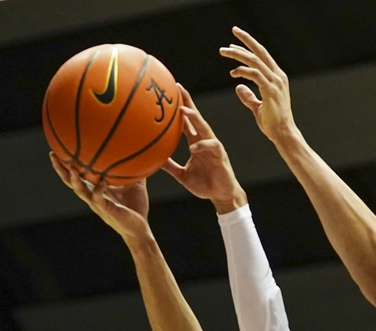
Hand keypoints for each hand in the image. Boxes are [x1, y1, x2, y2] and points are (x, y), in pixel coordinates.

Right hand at [49, 153, 150, 242]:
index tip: (57, 150)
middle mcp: (92, 196)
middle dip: (61, 170)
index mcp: (95, 189)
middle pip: (71, 182)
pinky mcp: (107, 210)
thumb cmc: (135, 207)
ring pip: (81, 192)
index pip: (77, 176)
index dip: (66, 165)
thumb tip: (139, 154)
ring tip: (72, 169)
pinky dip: (99, 191)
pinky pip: (99, 200)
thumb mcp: (135, 185)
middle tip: (53, 155)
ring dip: (75, 181)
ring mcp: (98, 204)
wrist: (140, 228)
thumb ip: (133, 171)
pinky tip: (102, 182)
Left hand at [161, 85, 247, 212]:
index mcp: (196, 143)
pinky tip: (193, 147)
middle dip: (188, 102)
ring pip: (204, 128)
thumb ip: (170, 165)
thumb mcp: (182, 175)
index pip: (187, 121)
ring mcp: (213, 147)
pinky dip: (202, 145)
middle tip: (178, 88)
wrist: (221, 196)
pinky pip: (212, 146)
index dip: (180, 107)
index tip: (171, 94)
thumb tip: (154, 159)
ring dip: (195, 118)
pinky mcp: (220, 156)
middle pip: (196, 118)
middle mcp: (204, 141)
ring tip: (184, 110)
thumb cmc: (205, 185)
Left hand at [220, 27, 296, 142]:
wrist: (283, 134)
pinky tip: (233, 74)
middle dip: (246, 39)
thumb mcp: (258, 107)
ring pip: (254, 60)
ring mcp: (275, 82)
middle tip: (233, 30)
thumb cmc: (273, 123)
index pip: (262, 56)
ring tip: (224, 51)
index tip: (234, 42)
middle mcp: (278, 76)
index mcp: (277, 78)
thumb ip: (249, 96)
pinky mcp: (270, 90)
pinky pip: (254, 74)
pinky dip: (242, 71)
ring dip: (238, 54)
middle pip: (260, 51)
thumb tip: (238, 87)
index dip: (249, 46)